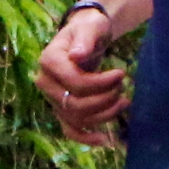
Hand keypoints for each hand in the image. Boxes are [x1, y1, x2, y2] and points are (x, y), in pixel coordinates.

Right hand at [37, 4, 129, 146]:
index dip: (100, 83)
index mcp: (49, 61)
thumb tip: (77, 57)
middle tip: (123, 87)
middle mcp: (45, 82)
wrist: (86, 37)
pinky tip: (104, 140)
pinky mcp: (61, 109)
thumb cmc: (88, 29)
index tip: (121, 73)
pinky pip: (70, 130)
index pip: (74, 83)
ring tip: (124, 101)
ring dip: (104, 115)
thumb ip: (85, 40)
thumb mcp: (90, 27)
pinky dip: (86, 138)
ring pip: (77, 119)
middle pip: (76, 104)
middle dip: (105, 99)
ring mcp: (52, 98)